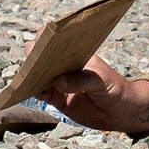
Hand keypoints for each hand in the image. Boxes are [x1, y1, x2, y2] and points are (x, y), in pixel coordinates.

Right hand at [29, 32, 148, 132]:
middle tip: (34, 62)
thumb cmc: (115, 89)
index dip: (47, 36)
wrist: (120, 112)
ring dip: (30, 74)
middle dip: (34, 56)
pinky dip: (31, 91)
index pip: (57, 38)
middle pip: (41, 54)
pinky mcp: (56, 97)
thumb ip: (82, 80)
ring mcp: (58, 80)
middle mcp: (64, 63)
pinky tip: (29, 92)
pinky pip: (38, 92)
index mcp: (76, 52)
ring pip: (36, 73)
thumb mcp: (102, 82)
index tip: (43, 40)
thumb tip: (59, 82)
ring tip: (27, 78)